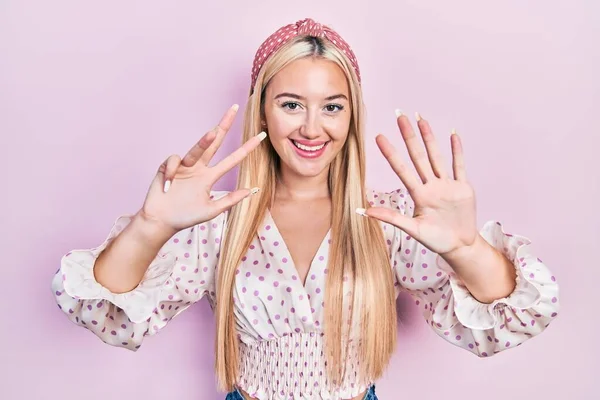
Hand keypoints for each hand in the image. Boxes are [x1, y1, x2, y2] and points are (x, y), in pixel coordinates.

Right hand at [139, 104, 265, 232]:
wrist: (161, 222)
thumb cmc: (185, 217)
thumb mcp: (211, 210)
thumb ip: (230, 200)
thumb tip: (251, 190)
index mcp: (210, 177)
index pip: (232, 159)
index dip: (246, 149)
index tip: (261, 137)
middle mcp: (199, 168)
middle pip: (215, 142)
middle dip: (224, 125)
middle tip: (235, 108)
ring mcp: (184, 166)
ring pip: (197, 148)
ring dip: (204, 141)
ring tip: (212, 133)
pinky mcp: (168, 166)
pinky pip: (175, 162)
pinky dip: (173, 172)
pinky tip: (169, 185)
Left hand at [363, 112, 478, 256]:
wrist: (460, 246)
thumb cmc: (436, 240)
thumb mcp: (412, 229)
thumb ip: (391, 218)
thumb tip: (363, 211)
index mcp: (418, 194)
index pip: (401, 169)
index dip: (391, 153)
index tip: (379, 136)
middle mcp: (431, 186)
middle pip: (418, 156)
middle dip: (409, 136)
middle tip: (400, 116)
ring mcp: (447, 185)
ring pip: (436, 156)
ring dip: (429, 138)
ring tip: (421, 119)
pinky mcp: (463, 188)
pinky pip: (459, 165)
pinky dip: (457, 150)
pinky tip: (452, 134)